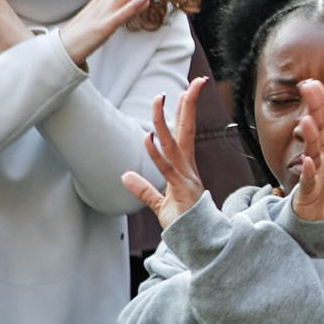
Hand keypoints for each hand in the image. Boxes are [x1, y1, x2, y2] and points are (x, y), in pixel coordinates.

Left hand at [124, 78, 209, 233]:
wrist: (198, 243)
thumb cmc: (184, 224)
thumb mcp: (160, 204)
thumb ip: (143, 189)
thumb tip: (124, 175)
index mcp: (184, 166)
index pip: (186, 131)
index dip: (186, 109)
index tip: (188, 88)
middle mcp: (187, 166)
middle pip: (187, 128)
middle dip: (190, 104)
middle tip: (195, 81)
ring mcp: (186, 176)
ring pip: (174, 142)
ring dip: (164, 120)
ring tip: (159, 99)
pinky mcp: (180, 189)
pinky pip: (166, 167)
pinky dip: (155, 152)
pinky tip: (147, 137)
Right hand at [287, 78, 323, 221]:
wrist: (321, 225)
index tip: (317, 84)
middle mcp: (322, 159)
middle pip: (318, 130)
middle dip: (314, 109)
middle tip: (308, 86)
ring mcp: (313, 174)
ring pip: (311, 151)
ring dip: (310, 137)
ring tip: (308, 122)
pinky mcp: (307, 191)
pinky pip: (308, 179)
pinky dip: (308, 171)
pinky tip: (308, 161)